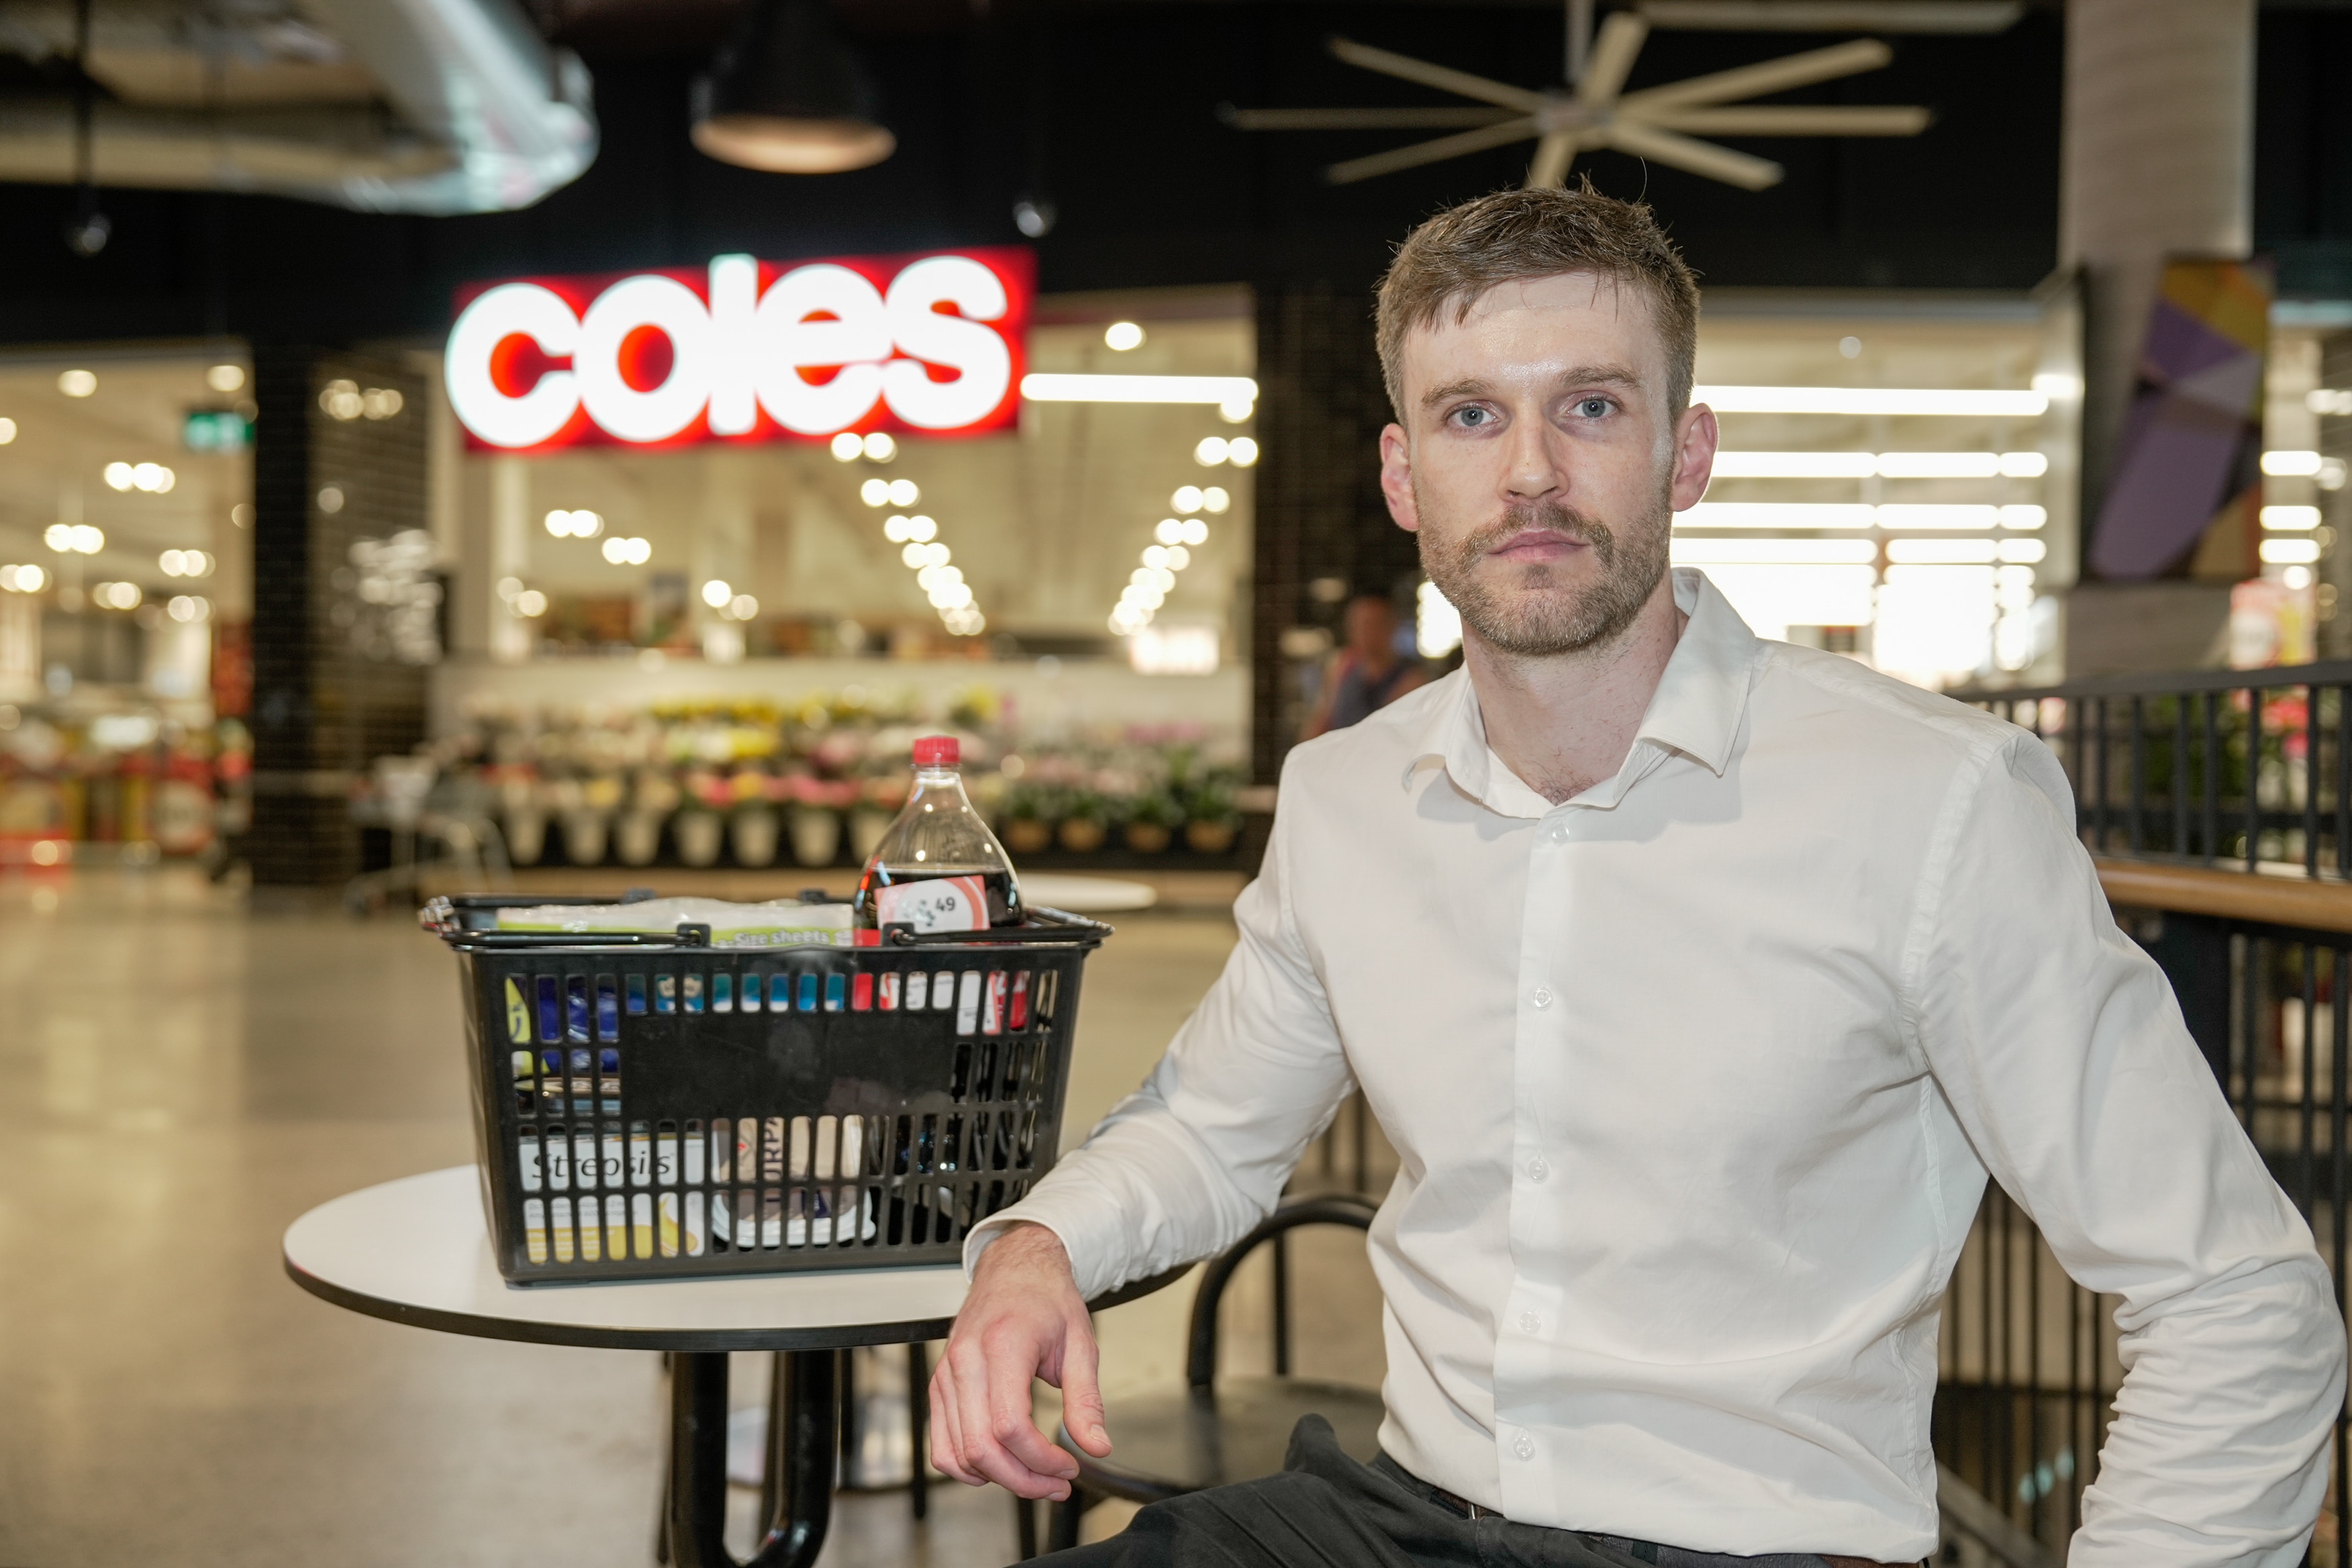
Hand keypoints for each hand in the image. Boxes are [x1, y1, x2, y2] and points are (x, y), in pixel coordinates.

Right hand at [930, 1222, 1109, 1499]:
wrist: (1014, 1268)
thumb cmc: (1046, 1299)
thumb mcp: (1081, 1344)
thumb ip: (1086, 1400)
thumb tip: (1096, 1447)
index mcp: (1003, 1345)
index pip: (1010, 1425)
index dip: (1041, 1459)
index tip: (1069, 1466)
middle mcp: (966, 1360)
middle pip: (981, 1447)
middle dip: (1023, 1479)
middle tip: (1057, 1483)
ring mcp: (947, 1374)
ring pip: (959, 1453)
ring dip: (1000, 1478)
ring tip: (1036, 1475)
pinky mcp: (939, 1385)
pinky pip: (941, 1444)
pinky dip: (966, 1467)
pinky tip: (999, 1467)